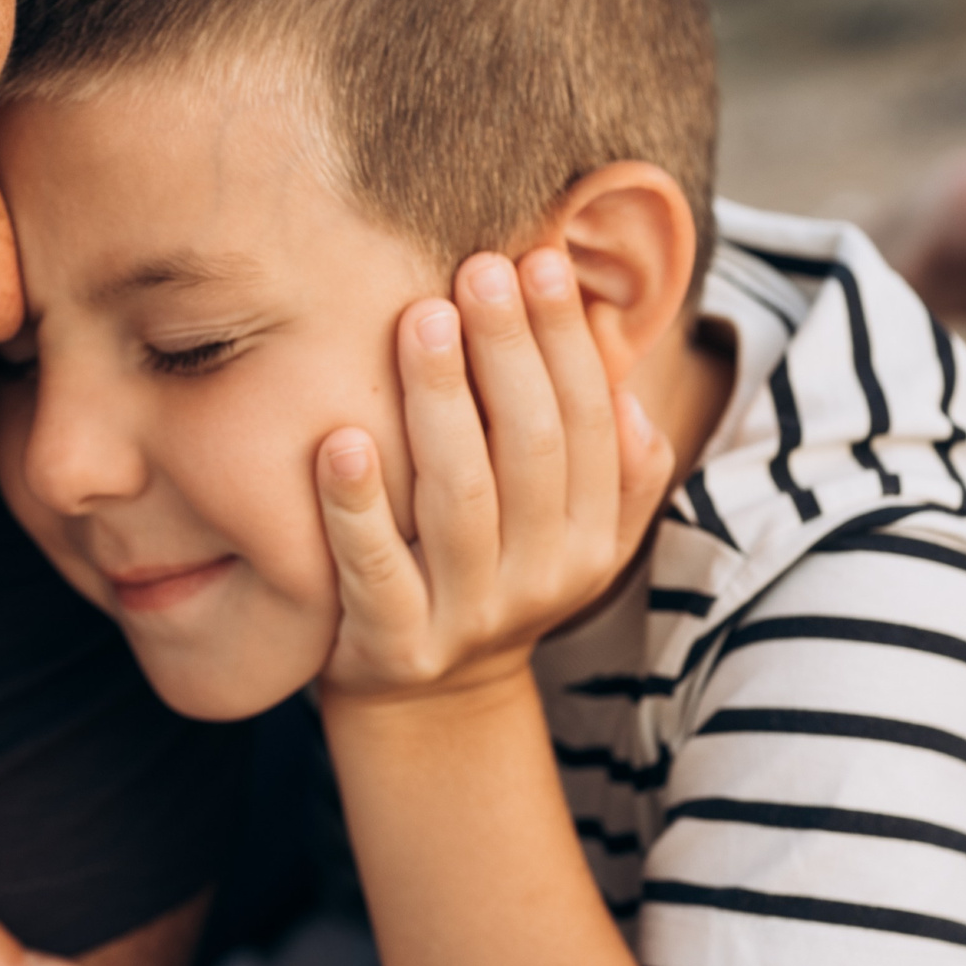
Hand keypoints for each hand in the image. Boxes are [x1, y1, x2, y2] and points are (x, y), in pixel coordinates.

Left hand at [314, 248, 673, 702]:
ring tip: (419, 321)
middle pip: (531, 448)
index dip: (565, 339)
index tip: (537, 259)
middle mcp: (543, 577)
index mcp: (591, 538)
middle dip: (508, 351)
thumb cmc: (488, 577)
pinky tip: (338, 439)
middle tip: (477, 269)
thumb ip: (607, 468)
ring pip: (461, 498)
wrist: (428, 706)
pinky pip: (375, 569)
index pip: (587, 421)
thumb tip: (626, 387)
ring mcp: (468, 615)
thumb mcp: (564, 533)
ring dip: (440, 402)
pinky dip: (357, 505)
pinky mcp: (394, 646)